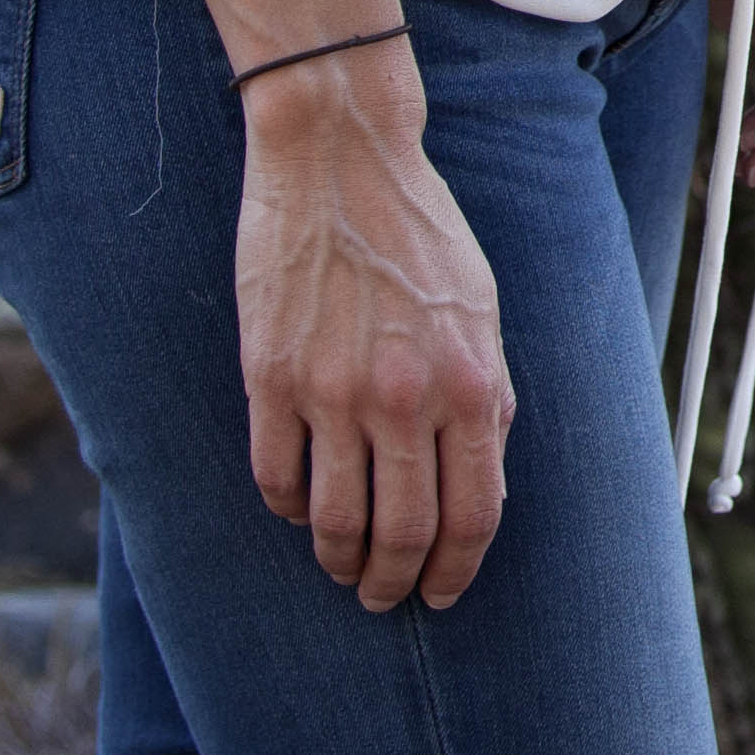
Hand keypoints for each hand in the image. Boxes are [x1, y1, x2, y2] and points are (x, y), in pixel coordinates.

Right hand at [174, 0, 512, 611]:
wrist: (340, 158)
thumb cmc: (419, 229)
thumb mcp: (482, 307)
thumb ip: (484, 390)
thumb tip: (481, 466)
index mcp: (472, 382)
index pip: (473, 514)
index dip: (457, 568)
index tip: (442, 592)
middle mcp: (407, 398)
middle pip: (404, 534)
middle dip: (396, 584)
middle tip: (384, 597)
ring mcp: (333, 392)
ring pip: (335, 522)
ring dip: (340, 561)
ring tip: (342, 567)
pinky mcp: (270, 379)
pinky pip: (276, 479)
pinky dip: (288, 511)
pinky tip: (298, 510)